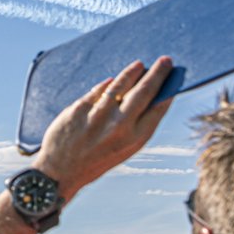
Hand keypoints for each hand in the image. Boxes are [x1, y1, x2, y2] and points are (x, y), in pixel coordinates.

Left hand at [32, 57, 174, 199]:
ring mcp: (98, 116)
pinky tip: (113, 80)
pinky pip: (98, 91)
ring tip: (139, 65)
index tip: (173, 76)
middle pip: (144, 91)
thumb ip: (136, 127)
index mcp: (134, 140)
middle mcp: (119, 127)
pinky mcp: (80, 109)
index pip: (157, 108)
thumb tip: (152, 98)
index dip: (167, 90)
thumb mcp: (123, 151)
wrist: (60, 172)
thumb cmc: (95, 161)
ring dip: (133, 72)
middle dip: (157, 73)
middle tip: (165, 60)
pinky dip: (108, 84)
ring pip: (120, 84)